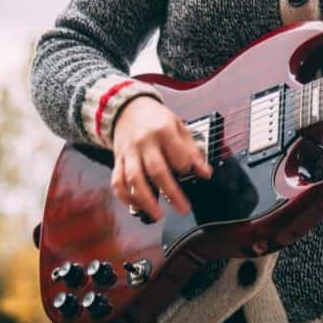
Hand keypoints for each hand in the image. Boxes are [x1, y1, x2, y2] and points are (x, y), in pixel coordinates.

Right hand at [110, 96, 212, 219]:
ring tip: (158, 215)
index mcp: (163, 131)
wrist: (127, 108)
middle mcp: (144, 142)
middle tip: (183, 209)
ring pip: (133, 180)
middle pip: (157, 171)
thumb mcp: (178, 126)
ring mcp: (128, 152)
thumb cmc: (156, 119)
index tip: (190, 173)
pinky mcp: (117, 160)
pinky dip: (125, 197)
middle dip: (171, 193)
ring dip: (146, 201)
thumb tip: (205, 173)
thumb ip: (192, 150)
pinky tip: (137, 206)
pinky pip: (117, 182)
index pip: (177, 155)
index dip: (186, 167)